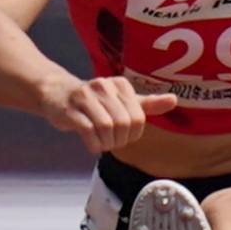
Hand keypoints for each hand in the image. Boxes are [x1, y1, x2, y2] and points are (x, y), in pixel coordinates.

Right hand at [44, 72, 175, 154]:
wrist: (57, 93)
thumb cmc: (94, 101)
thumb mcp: (122, 101)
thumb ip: (148, 104)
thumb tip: (174, 100)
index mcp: (120, 85)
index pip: (139, 117)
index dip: (134, 134)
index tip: (124, 135)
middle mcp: (104, 86)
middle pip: (124, 124)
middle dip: (120, 140)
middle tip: (112, 142)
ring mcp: (85, 97)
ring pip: (107, 128)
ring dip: (107, 143)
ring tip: (102, 143)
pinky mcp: (70, 109)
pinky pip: (88, 131)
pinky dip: (94, 144)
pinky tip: (92, 144)